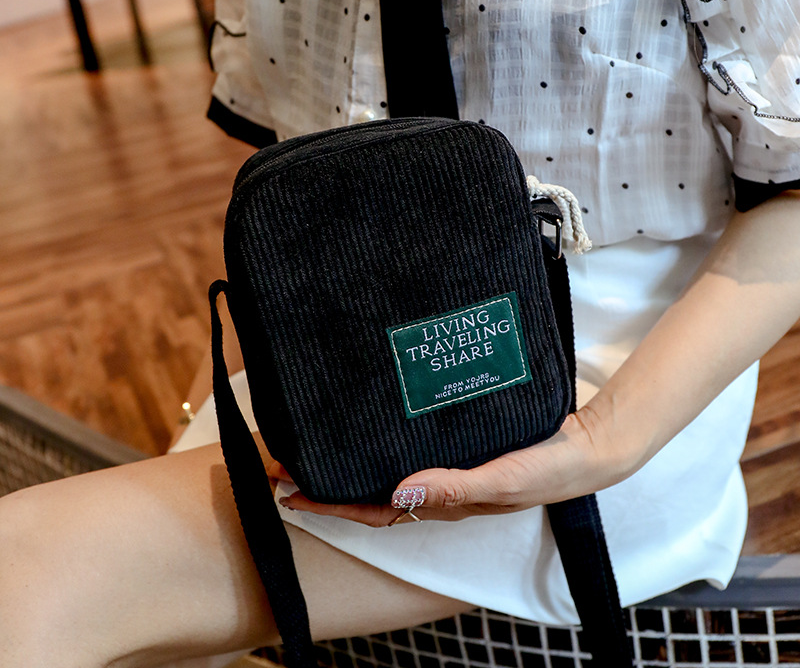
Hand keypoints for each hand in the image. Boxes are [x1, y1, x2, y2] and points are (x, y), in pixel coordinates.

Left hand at [269, 402, 634, 526]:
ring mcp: (447, 468)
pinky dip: (381, 443)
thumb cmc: (549, 468)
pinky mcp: (458, 446)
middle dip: (327, 483)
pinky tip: (368, 425)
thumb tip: (398, 492)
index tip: (289, 489)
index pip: (375, 511)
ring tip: (315, 443)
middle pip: (371, 493)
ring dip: (349, 462)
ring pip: (386, 471)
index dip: (331, 504)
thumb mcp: (503, 479)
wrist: (587, 447)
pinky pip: (410, 449)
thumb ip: (455, 488)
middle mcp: (438, 489)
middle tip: (284, 462)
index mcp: (444, 504)